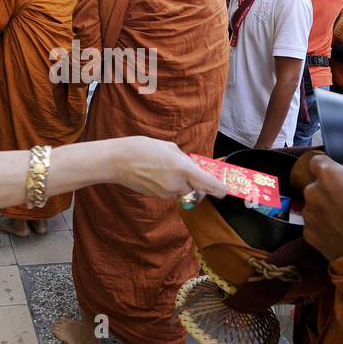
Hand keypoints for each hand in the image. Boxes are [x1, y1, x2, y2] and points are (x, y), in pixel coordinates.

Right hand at [110, 137, 227, 200]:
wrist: (117, 161)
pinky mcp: (157, 196)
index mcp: (183, 168)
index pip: (209, 184)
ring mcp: (166, 192)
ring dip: (182, 183)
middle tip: (192, 172)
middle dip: (198, 184)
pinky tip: (158, 173)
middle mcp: (176, 184)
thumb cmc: (141, 148)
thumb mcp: (169, 147)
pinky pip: (170, 192)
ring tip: (167, 168)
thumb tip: (192, 167)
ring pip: (183, 191)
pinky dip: (170, 185)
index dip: (220, 189)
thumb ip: (184, 159)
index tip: (225, 190)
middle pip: (197, 190)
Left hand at [301, 154, 342, 260]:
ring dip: (325, 208)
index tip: (336, 172)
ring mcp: (308, 214)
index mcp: (329, 175)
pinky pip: (315, 224)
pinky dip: (324, 226)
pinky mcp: (307, 234)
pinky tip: (341, 232)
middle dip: (328, 189)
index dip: (327, 165)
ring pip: (314, 205)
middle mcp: (313, 191)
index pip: (316, 161)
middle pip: (316, 185)